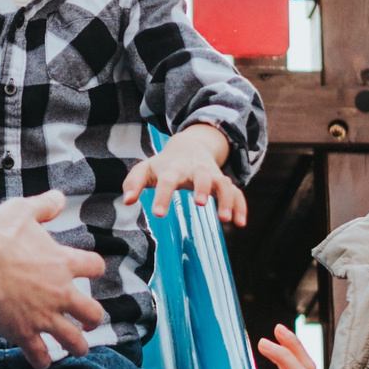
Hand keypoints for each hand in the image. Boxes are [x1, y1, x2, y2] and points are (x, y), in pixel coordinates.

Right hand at [0, 190, 107, 368]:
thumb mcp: (22, 211)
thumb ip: (44, 206)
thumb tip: (58, 197)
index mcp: (63, 263)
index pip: (95, 266)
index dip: (94, 268)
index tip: (90, 270)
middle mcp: (60, 293)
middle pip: (93, 313)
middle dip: (93, 319)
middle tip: (88, 321)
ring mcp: (44, 316)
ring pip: (73, 340)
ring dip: (76, 346)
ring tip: (76, 348)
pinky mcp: (24, 333)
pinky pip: (39, 355)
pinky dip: (41, 360)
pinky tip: (41, 362)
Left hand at [120, 123, 246, 226]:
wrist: (190, 146)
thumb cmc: (164, 164)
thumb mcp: (146, 169)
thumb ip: (133, 182)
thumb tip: (126, 201)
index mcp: (173, 168)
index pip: (167, 181)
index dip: (162, 196)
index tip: (158, 213)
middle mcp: (195, 170)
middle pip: (201, 176)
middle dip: (202, 188)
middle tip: (200, 203)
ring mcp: (211, 175)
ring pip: (223, 184)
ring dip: (226, 199)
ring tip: (226, 219)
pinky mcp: (223, 182)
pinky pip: (236, 193)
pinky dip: (241, 206)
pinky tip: (241, 223)